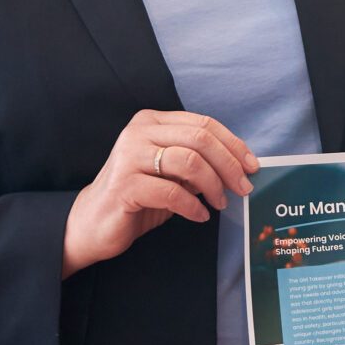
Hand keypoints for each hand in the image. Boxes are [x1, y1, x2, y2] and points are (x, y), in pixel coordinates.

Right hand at [62, 110, 257, 277]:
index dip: (232, 144)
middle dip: (229, 164)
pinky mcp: (124, 185)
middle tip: (243, 188)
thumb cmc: (137, 197)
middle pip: (200, 139)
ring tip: (220, 203)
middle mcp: (138, 132)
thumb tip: (239, 166)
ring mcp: (129, 157)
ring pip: (189, 162)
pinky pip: (172, 192)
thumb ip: (196, 162)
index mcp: (151, 121)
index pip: (203, 123)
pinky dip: (193, 206)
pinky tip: (199, 215)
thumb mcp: (169, 173)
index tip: (251, 165)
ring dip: (213, 186)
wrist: (93, 223)